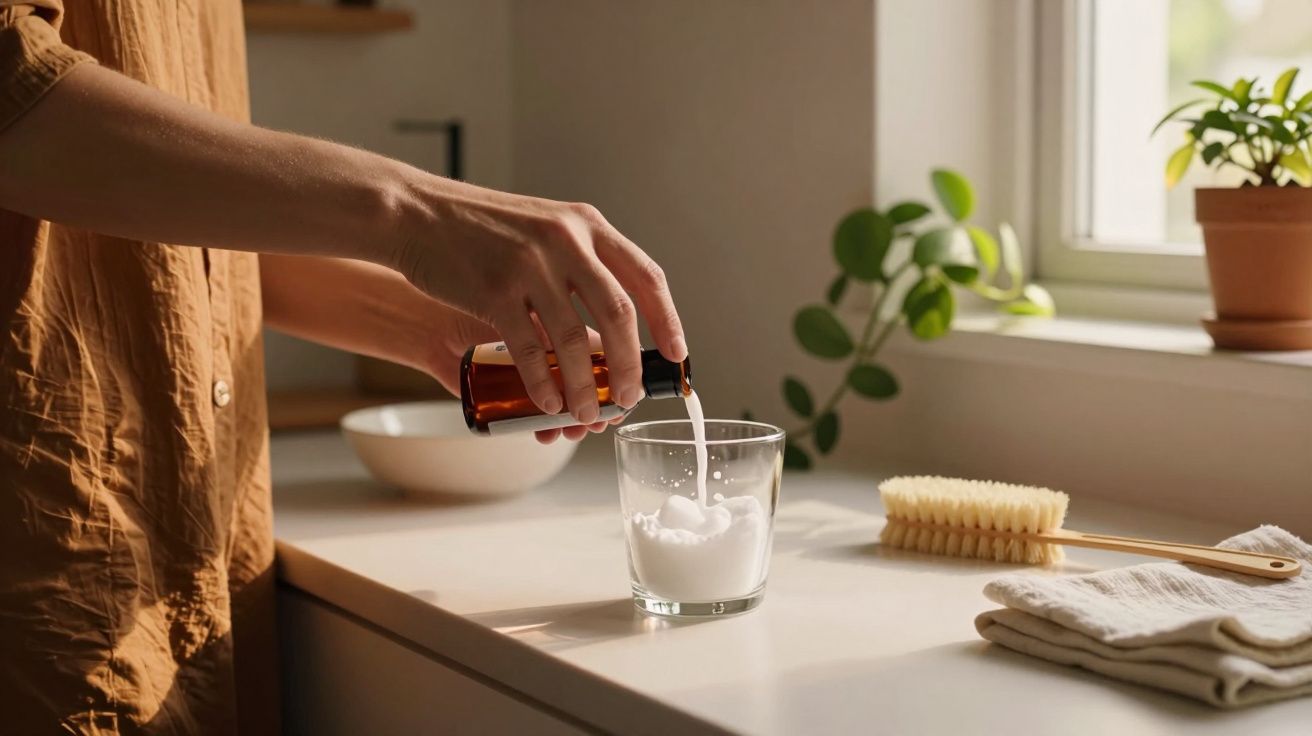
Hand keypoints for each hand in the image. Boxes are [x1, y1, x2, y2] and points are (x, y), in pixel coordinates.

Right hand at [391, 181, 685, 426]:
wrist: (415, 213)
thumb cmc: (480, 228)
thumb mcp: (544, 226)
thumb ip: (579, 262)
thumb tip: (610, 327)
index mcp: (586, 225)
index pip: (646, 276)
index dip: (668, 320)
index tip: (677, 354)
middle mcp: (565, 241)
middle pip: (619, 315)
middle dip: (629, 366)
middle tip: (629, 397)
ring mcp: (530, 265)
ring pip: (574, 340)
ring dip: (585, 387)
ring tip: (587, 415)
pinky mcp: (494, 291)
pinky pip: (530, 349)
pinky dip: (543, 383)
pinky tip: (547, 403)